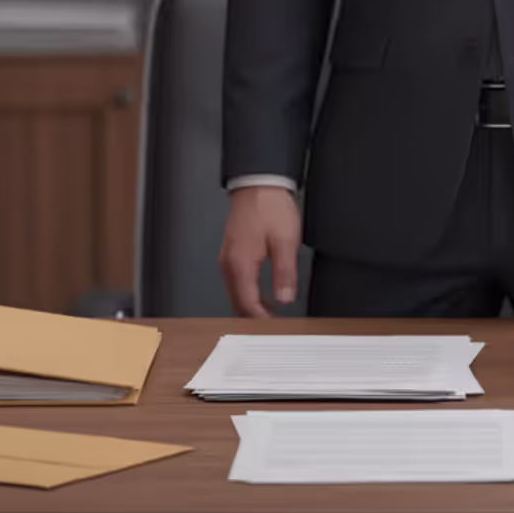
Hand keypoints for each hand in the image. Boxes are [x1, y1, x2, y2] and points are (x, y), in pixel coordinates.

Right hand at [219, 186, 302, 317]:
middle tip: (275, 327)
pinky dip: (248, 293)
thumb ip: (284, 273)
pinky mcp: (232, 252)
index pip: (247, 304)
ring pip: (236, 293)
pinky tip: (263, 294)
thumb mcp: (285, 241)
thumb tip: (284, 298)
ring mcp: (228, 258)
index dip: (262, 321)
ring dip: (252, 306)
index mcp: (240, 264)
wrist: (258, 183)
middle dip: (255, 318)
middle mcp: (229, 263)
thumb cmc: (269, 206)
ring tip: (273, 315)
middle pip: (238, 303)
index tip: (277, 328)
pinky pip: (237, 281)